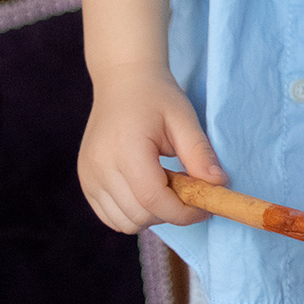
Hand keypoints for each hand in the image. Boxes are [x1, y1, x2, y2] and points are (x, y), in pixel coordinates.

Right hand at [77, 59, 227, 233]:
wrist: (123, 81)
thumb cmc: (157, 96)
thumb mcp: (184, 119)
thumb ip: (200, 154)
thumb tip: (217, 186)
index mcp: (126, 148)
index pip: (152, 198)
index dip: (182, 212)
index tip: (204, 209)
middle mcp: (100, 166)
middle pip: (138, 214)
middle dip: (170, 213)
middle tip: (189, 194)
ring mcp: (88, 175)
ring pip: (122, 222)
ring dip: (151, 216)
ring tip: (166, 188)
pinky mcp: (85, 180)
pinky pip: (109, 216)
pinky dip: (132, 213)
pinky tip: (148, 191)